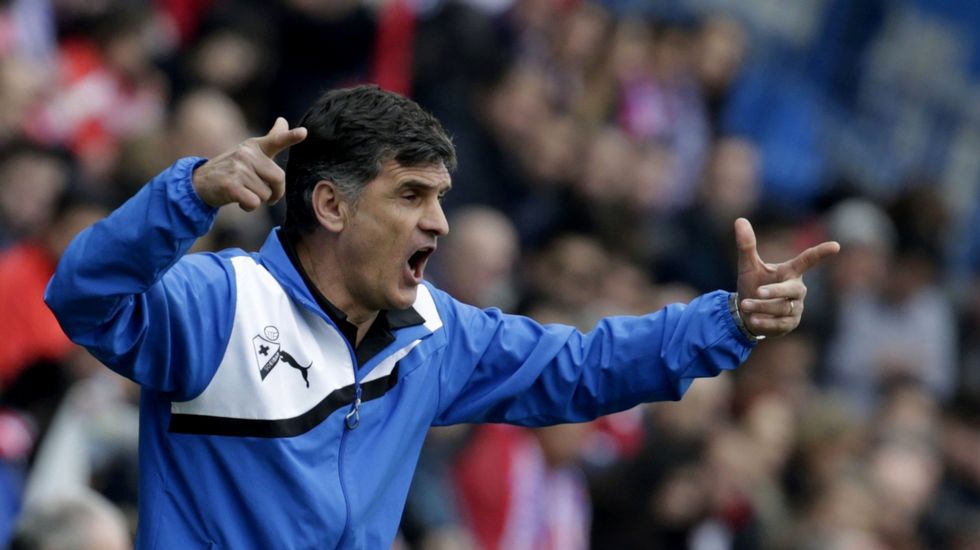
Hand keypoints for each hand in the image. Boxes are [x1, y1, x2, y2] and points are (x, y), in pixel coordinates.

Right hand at [192, 117, 307, 210]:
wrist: (201, 182)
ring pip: (266, 194)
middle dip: (275, 192)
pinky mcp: (231, 185)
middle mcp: (247, 154)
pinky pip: (254, 203)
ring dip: (258, 200)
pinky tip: (239, 200)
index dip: (290, 136)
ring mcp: (238, 169)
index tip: (304, 132)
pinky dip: (249, 207)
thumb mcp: (250, 151)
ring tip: (244, 191)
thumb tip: (283, 120)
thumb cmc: (232, 168)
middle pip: (279, 179)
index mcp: (255, 146)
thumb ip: (270, 139)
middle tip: (265, 194)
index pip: (276, 140)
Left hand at [734, 218, 839, 337]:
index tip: (836, 246)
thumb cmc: (752, 285)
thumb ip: (746, 245)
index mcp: (789, 272)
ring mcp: (796, 307)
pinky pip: (780, 323)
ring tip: (744, 305)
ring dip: (762, 307)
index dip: (821, 253)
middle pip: (792, 289)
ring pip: (783, 307)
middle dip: (775, 291)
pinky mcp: (790, 323)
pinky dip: (765, 321)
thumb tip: (739, 219)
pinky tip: (753, 320)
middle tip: (757, 292)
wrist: (747, 314)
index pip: (808, 260)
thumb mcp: (748, 266)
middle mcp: (797, 289)